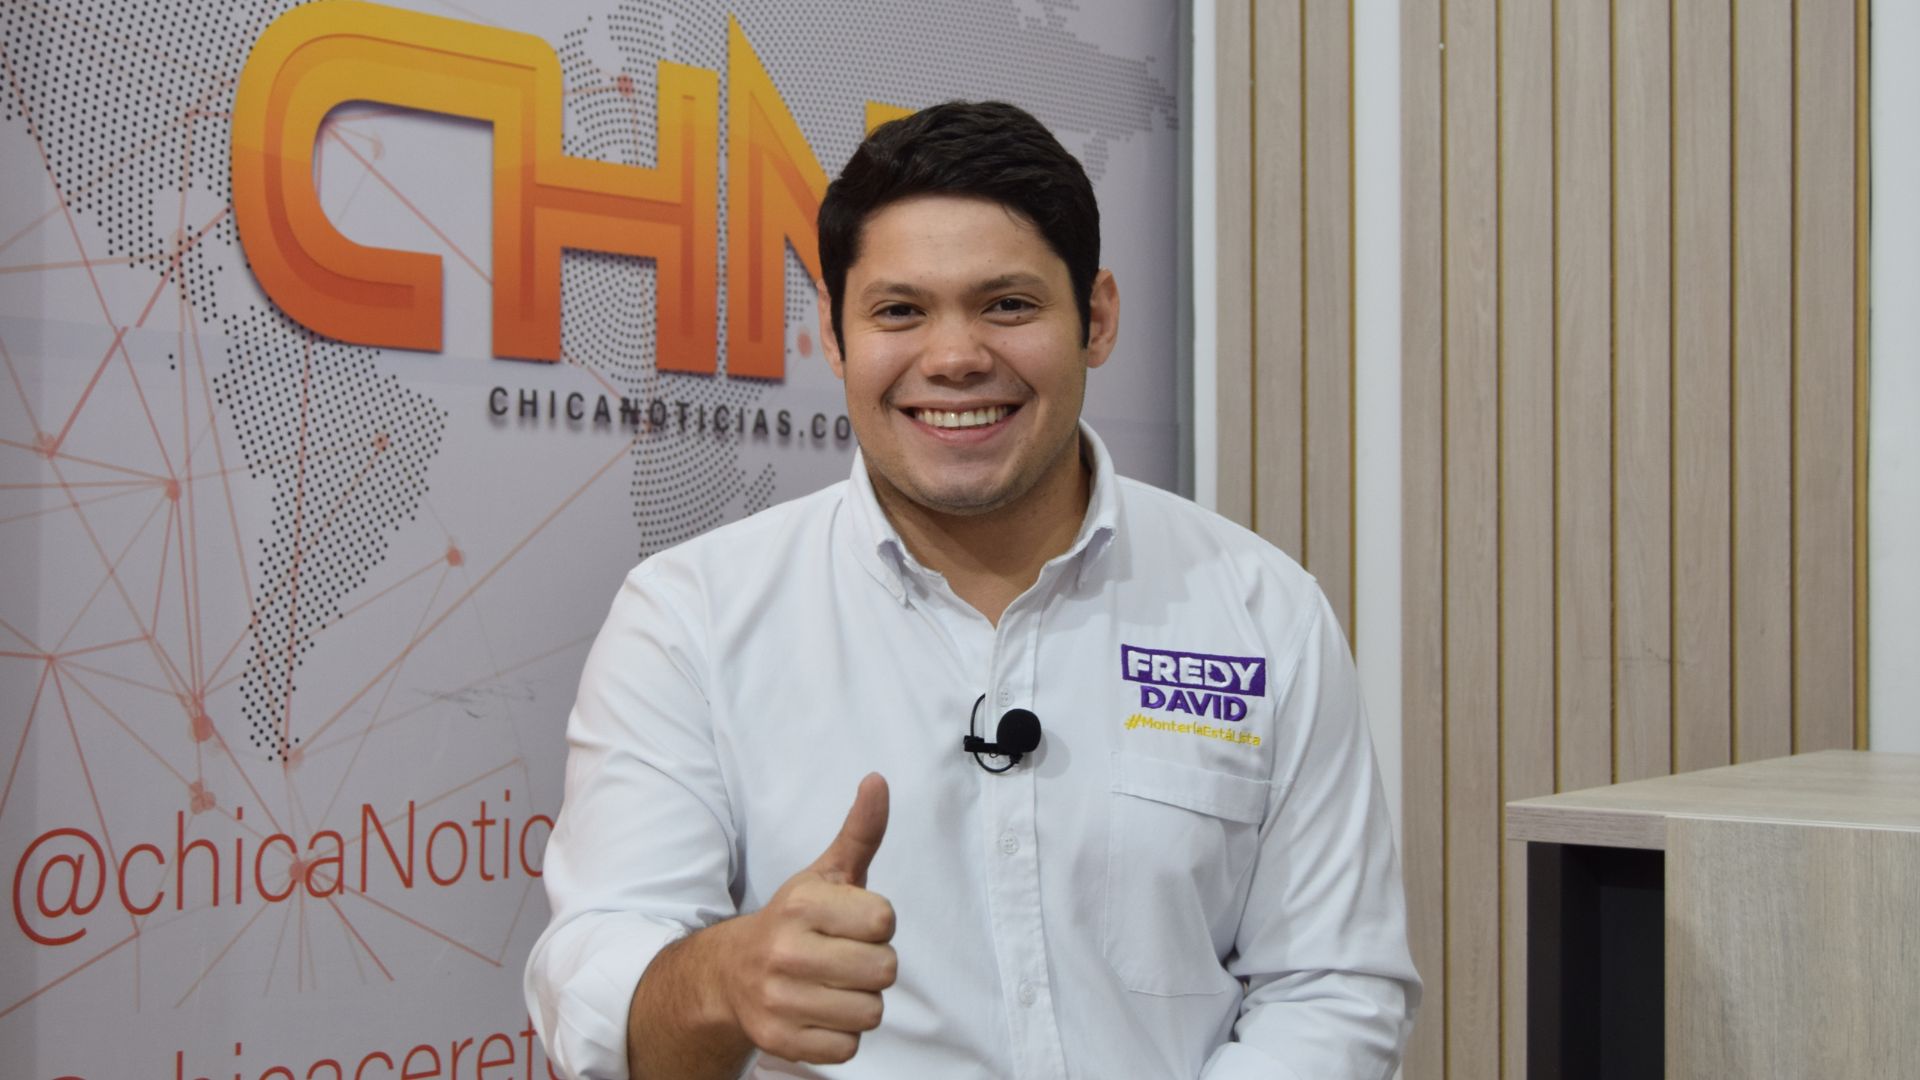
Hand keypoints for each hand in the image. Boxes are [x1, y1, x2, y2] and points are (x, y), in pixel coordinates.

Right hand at [718, 773, 896, 1064]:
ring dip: (860, 1001)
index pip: (885, 921)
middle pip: (884, 970)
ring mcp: (779, 999)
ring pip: (870, 1012)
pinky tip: (818, 1012)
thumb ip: (860, 831)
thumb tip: (878, 780)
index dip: (877, 923)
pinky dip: (841, 1034)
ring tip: (832, 984)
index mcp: (801, 904)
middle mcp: (785, 951)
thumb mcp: (826, 873)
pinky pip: (848, 1047)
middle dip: (873, 964)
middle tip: (843, 956)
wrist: (730, 974)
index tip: (852, 922)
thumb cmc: (795, 920)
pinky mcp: (779, 1040)